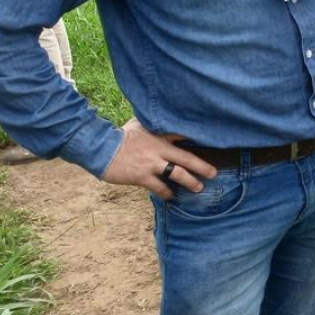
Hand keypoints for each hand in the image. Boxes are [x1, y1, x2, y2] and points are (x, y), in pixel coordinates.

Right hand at [102, 118, 217, 198]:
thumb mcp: (139, 124)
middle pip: (186, 158)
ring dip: (190, 182)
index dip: (199, 140)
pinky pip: (159, 187)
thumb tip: (161, 117)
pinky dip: (166, 193)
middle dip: (202, 166)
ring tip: (198, 187)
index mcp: (160, 135)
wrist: (100, 148)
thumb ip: (153, 124)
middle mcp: (159, 150)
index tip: (214, 144)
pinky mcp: (142, 177)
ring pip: (177, 174)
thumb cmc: (120, 135)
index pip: (184, 136)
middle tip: (214, 173)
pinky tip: (171, 196)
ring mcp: (152, 164)